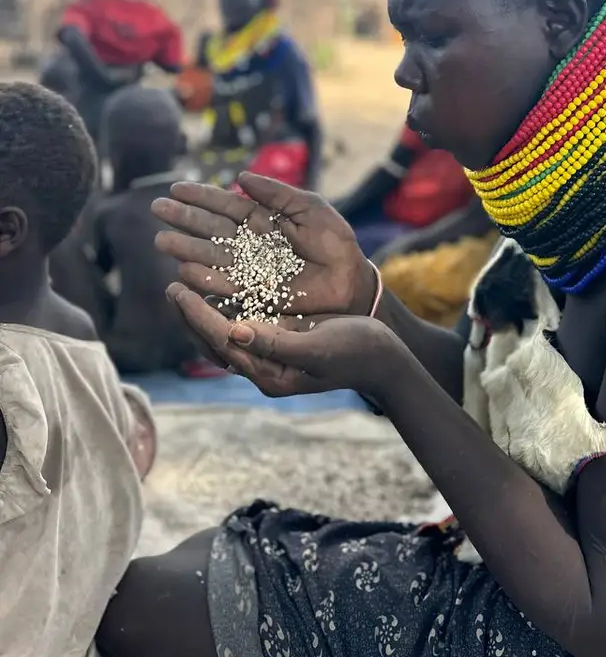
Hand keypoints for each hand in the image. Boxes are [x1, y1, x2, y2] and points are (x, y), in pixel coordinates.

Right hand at [153, 174, 378, 320]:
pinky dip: (205, 279)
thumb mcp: (310, 208)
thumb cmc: (335, 242)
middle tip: (157, 209)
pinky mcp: (254, 293)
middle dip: (184, 219)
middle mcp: (251, 243)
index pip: (226, 205)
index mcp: (263, 219)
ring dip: (186, 249)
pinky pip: (224, 286)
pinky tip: (184, 271)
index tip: (176, 188)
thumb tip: (239, 177)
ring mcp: (250, 269)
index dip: (201, 196)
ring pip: (212, 256)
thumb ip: (276, 193)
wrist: (350, 280)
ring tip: (161, 241)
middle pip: (211, 229)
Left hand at [165, 285, 404, 398]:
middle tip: (173, 284)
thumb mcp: (317, 347)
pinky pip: (244, 323)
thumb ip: (277, 343)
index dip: (196, 315)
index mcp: (268, 373)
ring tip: (187, 283)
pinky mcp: (281, 341)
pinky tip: (222, 285)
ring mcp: (271, 355)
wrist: (383, 359)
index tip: (177, 288)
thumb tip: (235, 331)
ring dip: (205, 309)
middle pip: (215, 341)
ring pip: (225, 333)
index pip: (221, 341)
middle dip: (192, 314)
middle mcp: (263, 367)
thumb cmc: (355, 352)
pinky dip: (227, 305)